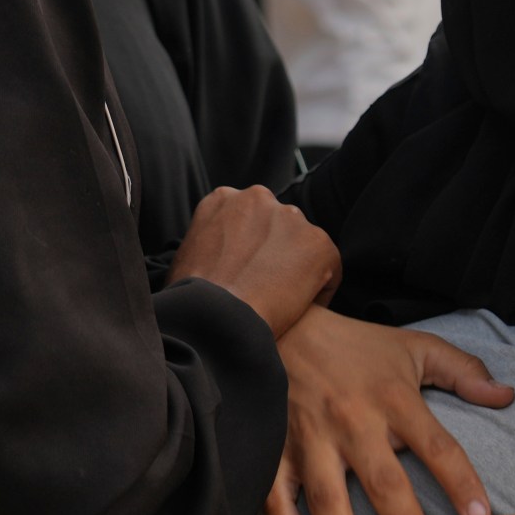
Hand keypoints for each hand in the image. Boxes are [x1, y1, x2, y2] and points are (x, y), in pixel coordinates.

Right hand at [167, 185, 338, 337]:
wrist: (214, 316)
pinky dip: (320, 289)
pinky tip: (304, 309)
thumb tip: (213, 259)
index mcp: (223, 199)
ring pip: (303, 243)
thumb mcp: (186, 256)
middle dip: (276, 253)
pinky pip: (329, 267)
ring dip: (298, 268)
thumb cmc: (191, 298)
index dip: (250, 249)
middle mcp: (258, 198)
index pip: (248, 218)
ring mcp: (290, 217)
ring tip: (283, 301)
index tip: (246, 273)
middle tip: (266, 287)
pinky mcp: (317, 242)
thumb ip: (209, 243)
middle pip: (278, 226)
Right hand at [265, 306, 514, 514]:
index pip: (437, 447)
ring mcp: (310, 437)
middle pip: (385, 484)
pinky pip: (277, 496)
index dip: (461, 483)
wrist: (281, 323)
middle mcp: (354, 421)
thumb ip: (464, 372)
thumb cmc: (357, 345)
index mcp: (394, 398)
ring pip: (329, 500)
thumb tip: (507, 396)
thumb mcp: (416, 348)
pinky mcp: (274, 447)